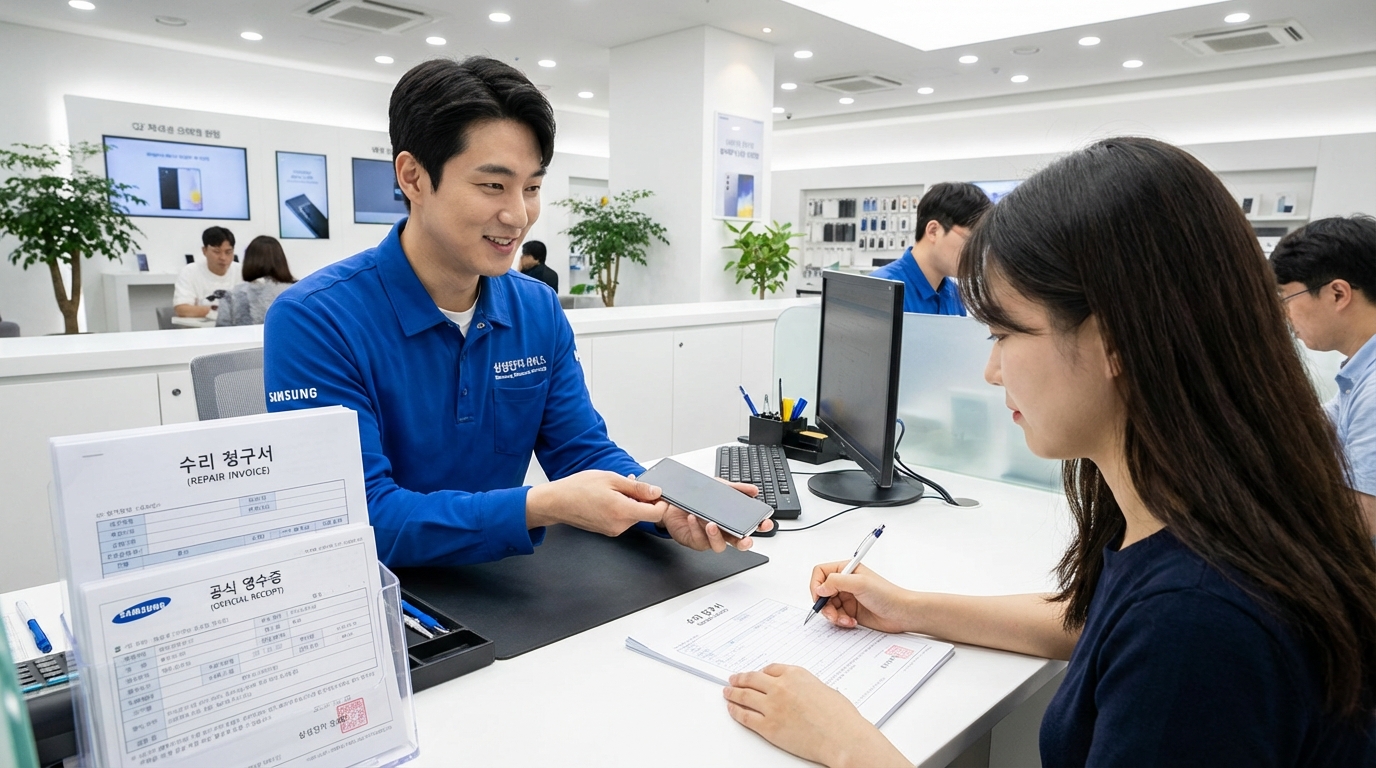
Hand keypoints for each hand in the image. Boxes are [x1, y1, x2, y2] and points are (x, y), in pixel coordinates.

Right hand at [526, 470, 665, 534]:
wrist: (557, 502)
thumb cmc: (579, 488)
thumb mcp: (611, 479)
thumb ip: (637, 487)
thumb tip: (656, 491)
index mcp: (622, 511)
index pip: (656, 514)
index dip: (661, 503)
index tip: (659, 493)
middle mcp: (619, 525)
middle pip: (645, 514)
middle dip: (643, 499)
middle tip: (630, 483)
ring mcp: (613, 530)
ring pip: (634, 516)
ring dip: (631, 502)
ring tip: (615, 489)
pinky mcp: (608, 530)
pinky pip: (623, 519)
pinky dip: (622, 508)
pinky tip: (610, 497)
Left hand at [661, 481, 773, 552]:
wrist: (672, 502)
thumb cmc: (697, 497)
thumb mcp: (717, 487)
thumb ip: (736, 489)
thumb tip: (754, 490)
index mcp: (731, 519)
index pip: (750, 526)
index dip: (760, 527)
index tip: (765, 523)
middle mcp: (722, 531)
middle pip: (738, 542)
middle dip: (743, 543)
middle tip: (744, 539)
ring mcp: (709, 538)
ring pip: (718, 546)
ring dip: (716, 536)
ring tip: (711, 524)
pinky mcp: (695, 541)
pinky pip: (699, 540)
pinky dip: (696, 528)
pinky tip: (694, 518)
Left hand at [723, 665, 907, 767]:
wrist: (842, 737)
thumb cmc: (840, 716)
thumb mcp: (823, 689)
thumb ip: (805, 687)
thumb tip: (798, 693)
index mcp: (795, 674)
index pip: (770, 669)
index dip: (760, 673)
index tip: (755, 674)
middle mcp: (780, 687)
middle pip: (753, 679)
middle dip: (741, 679)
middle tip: (734, 679)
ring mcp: (772, 706)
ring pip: (744, 695)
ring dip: (733, 692)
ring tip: (727, 691)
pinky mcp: (767, 726)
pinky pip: (745, 716)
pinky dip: (735, 711)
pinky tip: (732, 708)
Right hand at [810, 563, 912, 633]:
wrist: (901, 613)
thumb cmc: (887, 595)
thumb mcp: (860, 583)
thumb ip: (836, 582)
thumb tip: (819, 588)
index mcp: (846, 570)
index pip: (820, 573)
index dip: (816, 585)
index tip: (820, 596)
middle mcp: (845, 583)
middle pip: (821, 592)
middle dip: (825, 605)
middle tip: (832, 614)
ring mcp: (847, 598)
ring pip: (827, 607)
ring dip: (833, 615)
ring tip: (845, 620)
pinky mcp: (850, 612)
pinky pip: (836, 617)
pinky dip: (841, 621)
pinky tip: (852, 622)